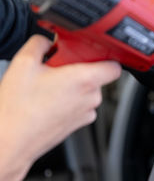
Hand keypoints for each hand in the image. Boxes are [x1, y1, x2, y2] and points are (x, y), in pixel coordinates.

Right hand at [0, 35, 120, 180]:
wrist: (11, 140)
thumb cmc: (18, 108)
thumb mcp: (23, 63)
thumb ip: (39, 43)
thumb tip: (46, 40)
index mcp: (85, 80)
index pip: (114, 66)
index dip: (106, 57)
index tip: (92, 53)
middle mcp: (91, 97)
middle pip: (97, 77)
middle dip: (79, 70)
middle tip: (57, 69)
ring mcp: (86, 112)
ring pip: (88, 91)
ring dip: (73, 87)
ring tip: (48, 87)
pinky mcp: (79, 124)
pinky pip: (81, 106)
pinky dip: (70, 101)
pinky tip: (49, 101)